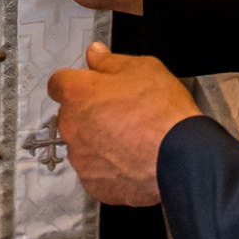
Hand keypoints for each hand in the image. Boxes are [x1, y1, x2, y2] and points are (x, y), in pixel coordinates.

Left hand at [46, 41, 198, 205]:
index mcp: (78, 93)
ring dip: (99, 140)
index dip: (75, 82)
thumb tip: (95, 54)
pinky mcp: (93, 184)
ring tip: (131, 139)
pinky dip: (108, 167)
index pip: (58, 82)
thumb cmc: (162, 113)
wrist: (180, 158)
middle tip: (121, 112)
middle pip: (71, 115)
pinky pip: (95, 171)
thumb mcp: (142, 68)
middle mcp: (71, 126)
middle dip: (90, 112)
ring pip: (83, 144)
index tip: (89, 85)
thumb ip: (110, 61)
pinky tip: (132, 159)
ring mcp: (80, 158)